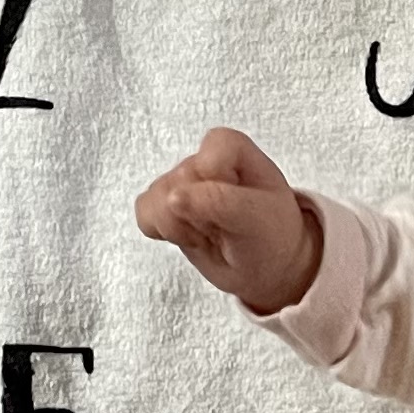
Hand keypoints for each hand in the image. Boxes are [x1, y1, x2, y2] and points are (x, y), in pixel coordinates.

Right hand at [134, 126, 322, 314]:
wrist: (265, 263)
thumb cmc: (269, 234)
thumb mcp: (257, 218)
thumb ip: (218, 202)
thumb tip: (172, 197)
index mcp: (232, 149)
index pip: (206, 157)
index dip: (216, 186)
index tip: (238, 206)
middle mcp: (201, 160)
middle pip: (177, 182)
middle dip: (199, 215)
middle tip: (226, 228)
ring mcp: (178, 182)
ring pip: (155, 199)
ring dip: (181, 227)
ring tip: (210, 233)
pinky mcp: (161, 205)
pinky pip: (144, 213)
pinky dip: (164, 232)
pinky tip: (191, 236)